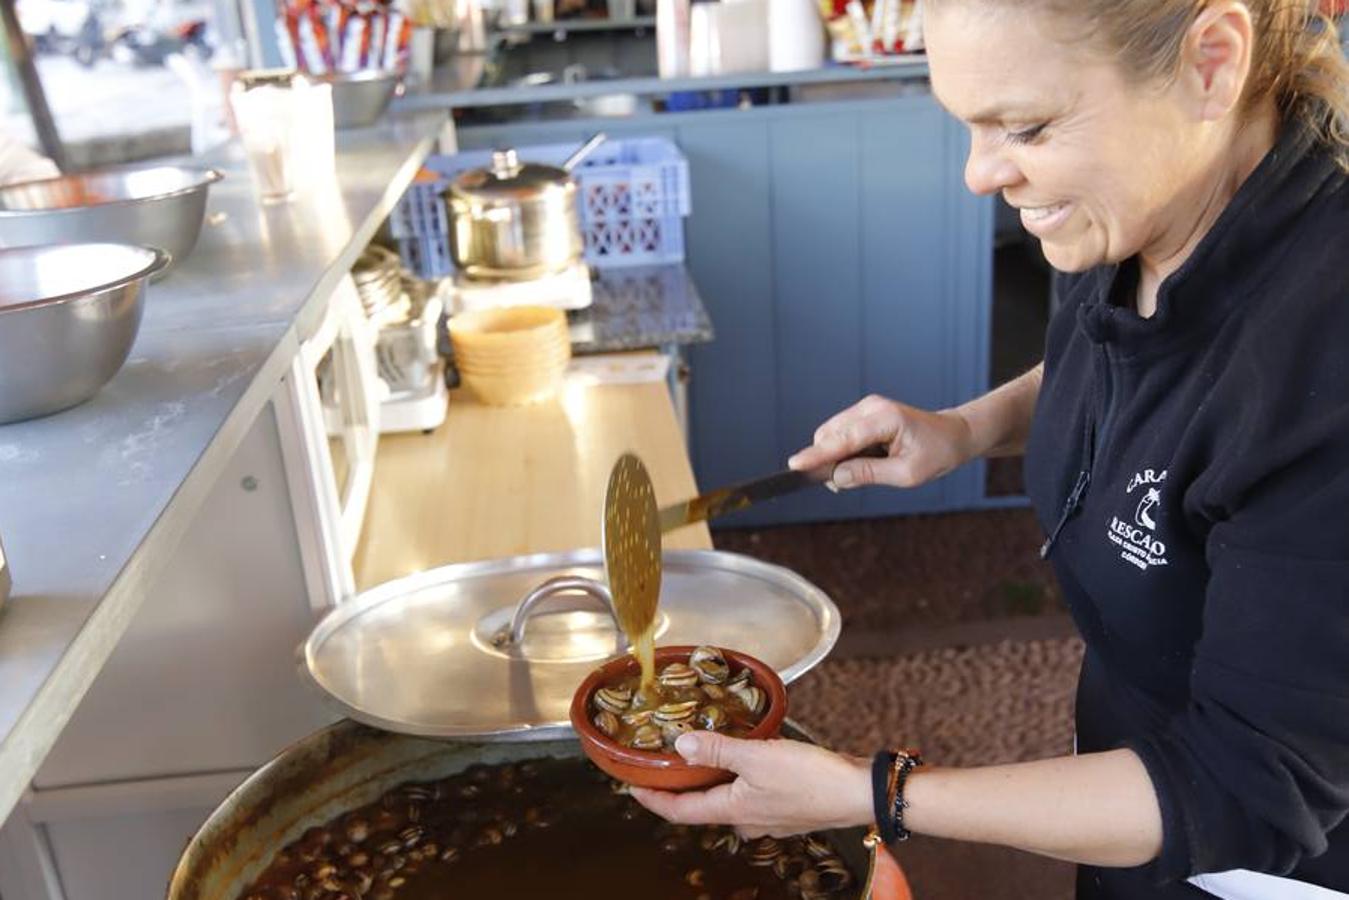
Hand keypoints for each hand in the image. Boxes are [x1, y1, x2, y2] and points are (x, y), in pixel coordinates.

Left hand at [628, 732, 872, 838]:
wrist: (859, 791)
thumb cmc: (811, 778)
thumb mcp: (757, 756)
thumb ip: (717, 749)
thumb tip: (679, 745)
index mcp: (734, 810)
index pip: (680, 811)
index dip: (653, 800)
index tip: (631, 788)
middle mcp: (747, 819)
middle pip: (703, 806)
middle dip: (682, 787)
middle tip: (664, 765)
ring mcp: (768, 816)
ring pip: (729, 799)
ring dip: (713, 779)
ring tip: (703, 751)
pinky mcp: (787, 805)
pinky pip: (752, 793)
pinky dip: (740, 776)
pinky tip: (747, 754)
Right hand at [788, 395, 973, 489]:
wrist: (954, 435)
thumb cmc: (936, 453)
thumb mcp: (907, 474)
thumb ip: (869, 474)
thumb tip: (836, 477)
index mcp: (885, 419)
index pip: (843, 439)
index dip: (817, 455)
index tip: (795, 465)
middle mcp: (871, 407)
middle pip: (830, 435)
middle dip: (825, 461)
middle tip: (840, 486)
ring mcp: (866, 408)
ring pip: (831, 434)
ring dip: (833, 457)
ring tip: (856, 475)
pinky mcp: (864, 413)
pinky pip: (840, 433)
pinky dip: (841, 451)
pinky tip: (858, 463)